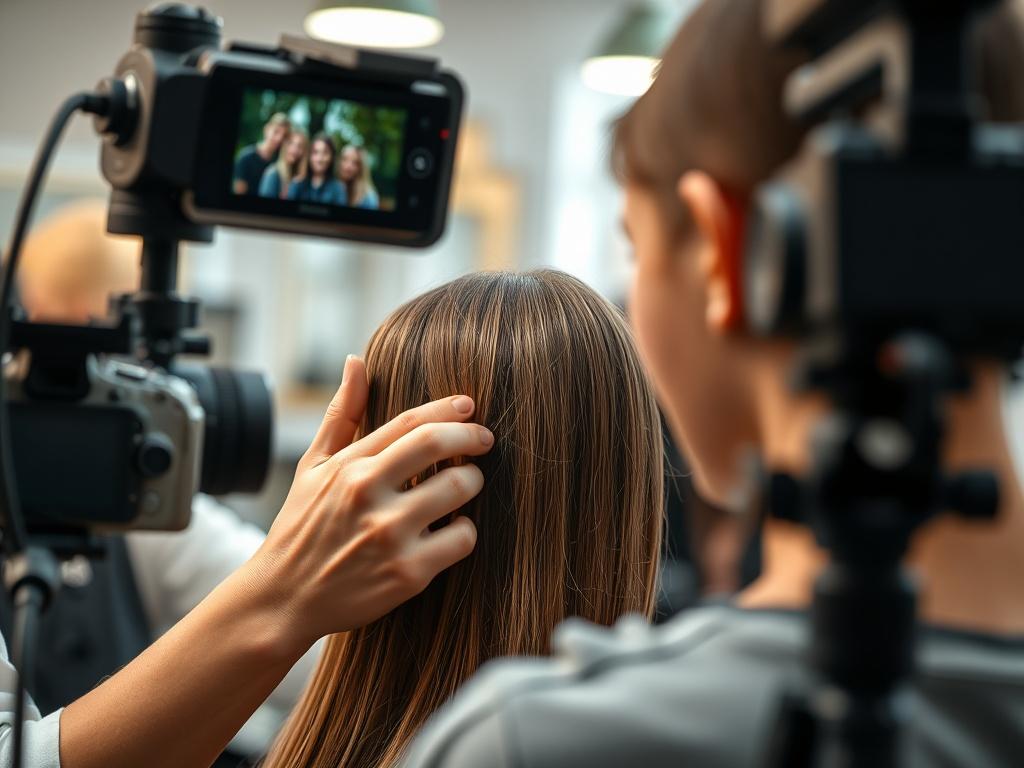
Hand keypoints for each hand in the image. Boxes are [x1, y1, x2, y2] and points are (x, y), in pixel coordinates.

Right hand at [249, 355, 492, 648]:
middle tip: (484, 441)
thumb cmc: (302, 528)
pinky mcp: (408, 574)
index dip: (447, 408)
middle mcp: (368, 494)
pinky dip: (465, 531)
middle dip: (472, 437)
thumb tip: (356, 361)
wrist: (284, 599)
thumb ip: (341, 414)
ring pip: (459, 489)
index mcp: (349, 465)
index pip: (410, 422)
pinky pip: (462, 538)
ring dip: (472, 483)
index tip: (469, 405)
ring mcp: (389, 535)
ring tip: (464, 486)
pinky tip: (452, 530)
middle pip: (438, 445)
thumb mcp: (313, 467)